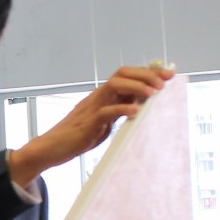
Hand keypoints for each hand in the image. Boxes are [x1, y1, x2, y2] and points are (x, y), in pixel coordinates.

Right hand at [9, 64, 171, 188]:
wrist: (50, 148)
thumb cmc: (76, 137)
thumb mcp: (103, 122)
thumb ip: (117, 113)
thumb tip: (138, 109)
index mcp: (103, 96)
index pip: (126, 75)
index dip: (148, 72)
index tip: (168, 73)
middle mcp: (98, 97)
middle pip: (122, 73)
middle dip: (146, 74)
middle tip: (164, 83)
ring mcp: (92, 108)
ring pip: (115, 85)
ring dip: (137, 87)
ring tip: (153, 94)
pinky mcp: (87, 123)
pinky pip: (106, 111)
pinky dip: (123, 109)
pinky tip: (136, 113)